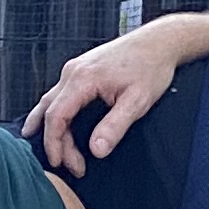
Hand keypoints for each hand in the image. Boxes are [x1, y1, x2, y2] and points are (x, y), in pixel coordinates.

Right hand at [23, 19, 191, 173]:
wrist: (158, 43)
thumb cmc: (150, 66)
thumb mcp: (137, 101)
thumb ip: (115, 126)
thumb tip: (96, 150)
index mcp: (83, 78)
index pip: (56, 116)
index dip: (53, 143)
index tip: (59, 163)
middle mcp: (73, 71)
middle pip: (50, 111)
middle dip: (56, 142)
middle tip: (73, 165)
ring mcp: (75, 69)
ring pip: (51, 103)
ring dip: (53, 129)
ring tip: (57, 153)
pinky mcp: (80, 70)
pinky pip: (59, 96)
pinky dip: (55, 115)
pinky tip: (57, 128)